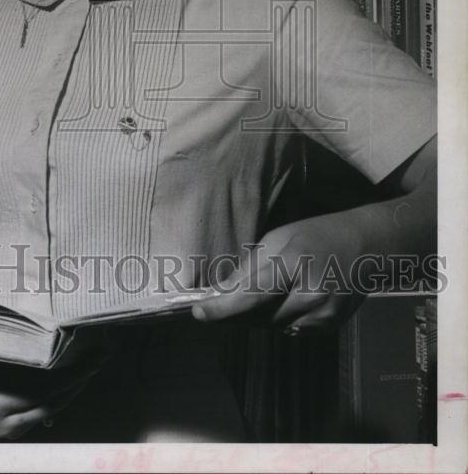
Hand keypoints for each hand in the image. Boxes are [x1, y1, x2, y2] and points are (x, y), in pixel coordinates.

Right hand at [0, 346, 108, 439]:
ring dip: (78, 384)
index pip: (46, 393)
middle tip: (103, 355)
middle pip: (57, 401)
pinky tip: (78, 374)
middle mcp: (9, 423)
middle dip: (82, 378)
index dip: (72, 376)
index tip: (92, 359)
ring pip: (56, 406)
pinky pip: (48, 408)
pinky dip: (65, 391)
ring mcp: (14, 427)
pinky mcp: (17, 424)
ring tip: (97, 360)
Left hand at [191, 215, 366, 333]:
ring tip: (252, 297)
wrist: (366, 246)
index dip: (223, 308)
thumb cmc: (316, 235)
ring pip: (273, 327)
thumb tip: (221, 292)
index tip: (200, 312)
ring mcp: (323, 314)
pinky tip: (280, 301)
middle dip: (233, 313)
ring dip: (254, 317)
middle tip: (214, 306)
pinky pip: (290, 330)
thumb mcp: (278, 238)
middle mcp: (311, 293)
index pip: (252, 294)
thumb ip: (250, 268)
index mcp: (294, 263)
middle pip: (259, 316)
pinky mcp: (330, 327)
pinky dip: (277, 319)